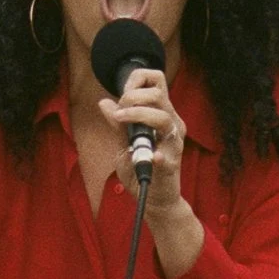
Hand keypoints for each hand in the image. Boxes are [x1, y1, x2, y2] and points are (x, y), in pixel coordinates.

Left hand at [98, 65, 185, 217]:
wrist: (155, 199)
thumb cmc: (142, 168)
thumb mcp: (123, 144)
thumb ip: (117, 124)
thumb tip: (104, 103)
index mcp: (162, 115)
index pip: (158, 81)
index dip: (138, 80)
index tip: (122, 93)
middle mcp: (172, 124)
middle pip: (159, 94)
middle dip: (133, 96)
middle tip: (119, 111)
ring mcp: (173, 144)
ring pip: (164, 118)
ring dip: (138, 114)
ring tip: (121, 120)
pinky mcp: (171, 165)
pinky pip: (166, 156)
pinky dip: (158, 154)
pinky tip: (151, 155)